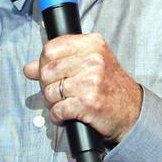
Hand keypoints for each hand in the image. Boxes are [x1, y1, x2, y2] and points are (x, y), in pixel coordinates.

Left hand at [22, 33, 142, 145]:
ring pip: (49, 92)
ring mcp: (91, 81)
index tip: (51, 74)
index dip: (44, 64)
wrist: (133, 112)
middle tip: (58, 93)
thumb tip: (28, 68)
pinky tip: (67, 115)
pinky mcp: (88, 103)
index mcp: (92, 44)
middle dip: (46, 86)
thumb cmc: (110, 88)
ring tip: (66, 104)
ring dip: (52, 103)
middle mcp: (93, 60)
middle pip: (47, 71)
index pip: (50, 48)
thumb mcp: (89, 66)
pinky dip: (58, 116)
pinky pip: (57, 110)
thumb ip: (59, 62)